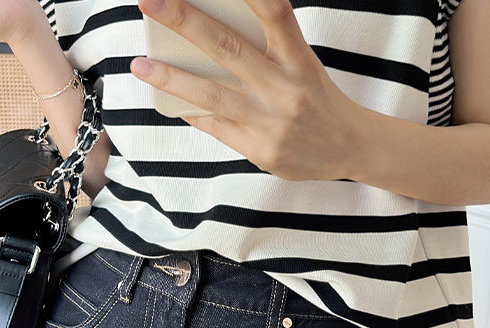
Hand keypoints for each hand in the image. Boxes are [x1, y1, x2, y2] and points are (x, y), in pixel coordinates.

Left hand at [131, 0, 362, 181]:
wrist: (349, 148)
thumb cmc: (316, 98)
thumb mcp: (302, 64)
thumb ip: (265, 48)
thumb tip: (207, 36)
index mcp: (298, 58)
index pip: (274, 11)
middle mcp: (285, 87)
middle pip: (229, 47)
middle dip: (185, 21)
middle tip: (150, 0)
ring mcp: (272, 122)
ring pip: (213, 95)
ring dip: (171, 78)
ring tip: (140, 65)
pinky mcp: (262, 150)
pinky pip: (217, 128)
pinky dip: (192, 112)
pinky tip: (170, 101)